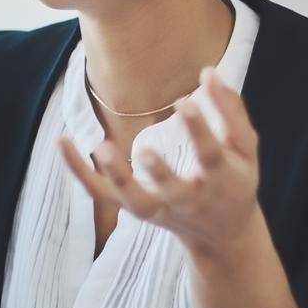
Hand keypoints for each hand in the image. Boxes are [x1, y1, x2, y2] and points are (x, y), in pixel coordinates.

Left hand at [58, 66, 264, 258]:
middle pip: (171, 190)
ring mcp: (158, 208)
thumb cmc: (234, 180)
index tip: (185, 101)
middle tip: (145, 150)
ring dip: (115, 176)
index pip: (210, 157)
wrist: (220, 234)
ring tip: (101, 146)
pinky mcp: (132, 209)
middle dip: (159, 172)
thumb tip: (207, 73)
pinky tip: (63, 141)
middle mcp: (188, 201)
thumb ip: (230, 111)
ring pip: (131, 198)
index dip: (198, 131)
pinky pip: (100, 192)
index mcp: (221, 182)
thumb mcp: (244, 149)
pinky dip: (79, 171)